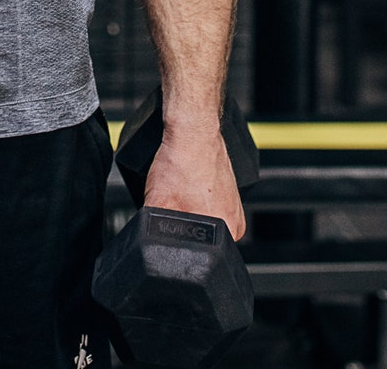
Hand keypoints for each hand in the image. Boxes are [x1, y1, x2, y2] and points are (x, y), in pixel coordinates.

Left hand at [142, 125, 246, 242]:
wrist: (192, 131)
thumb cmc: (181, 162)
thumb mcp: (157, 204)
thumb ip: (155, 232)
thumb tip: (149, 245)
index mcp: (228, 231)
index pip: (203, 255)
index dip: (182, 243)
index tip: (173, 226)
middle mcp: (236, 220)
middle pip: (203, 239)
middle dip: (186, 228)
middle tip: (176, 205)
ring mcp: (235, 204)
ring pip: (206, 220)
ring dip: (191, 211)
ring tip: (182, 192)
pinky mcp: (229, 189)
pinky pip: (210, 203)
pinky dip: (197, 197)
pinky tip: (188, 186)